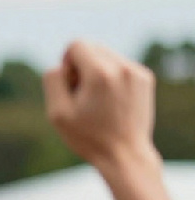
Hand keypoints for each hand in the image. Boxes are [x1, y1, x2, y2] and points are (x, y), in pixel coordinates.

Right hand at [44, 41, 157, 169]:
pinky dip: (111, 76)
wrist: (124, 155)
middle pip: (92, 47)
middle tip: (83, 95)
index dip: (67, 63)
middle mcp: (122, 68)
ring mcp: (137, 72)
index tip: (72, 87)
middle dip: (82, 66)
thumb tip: (64, 64)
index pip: (77, 44)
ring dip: (96, 70)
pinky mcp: (145, 78)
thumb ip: (53, 79)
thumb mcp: (57, 112)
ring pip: (106, 54)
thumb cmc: (87, 137)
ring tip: (98, 99)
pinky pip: (120, 64)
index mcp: (100, 74)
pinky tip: (111, 100)